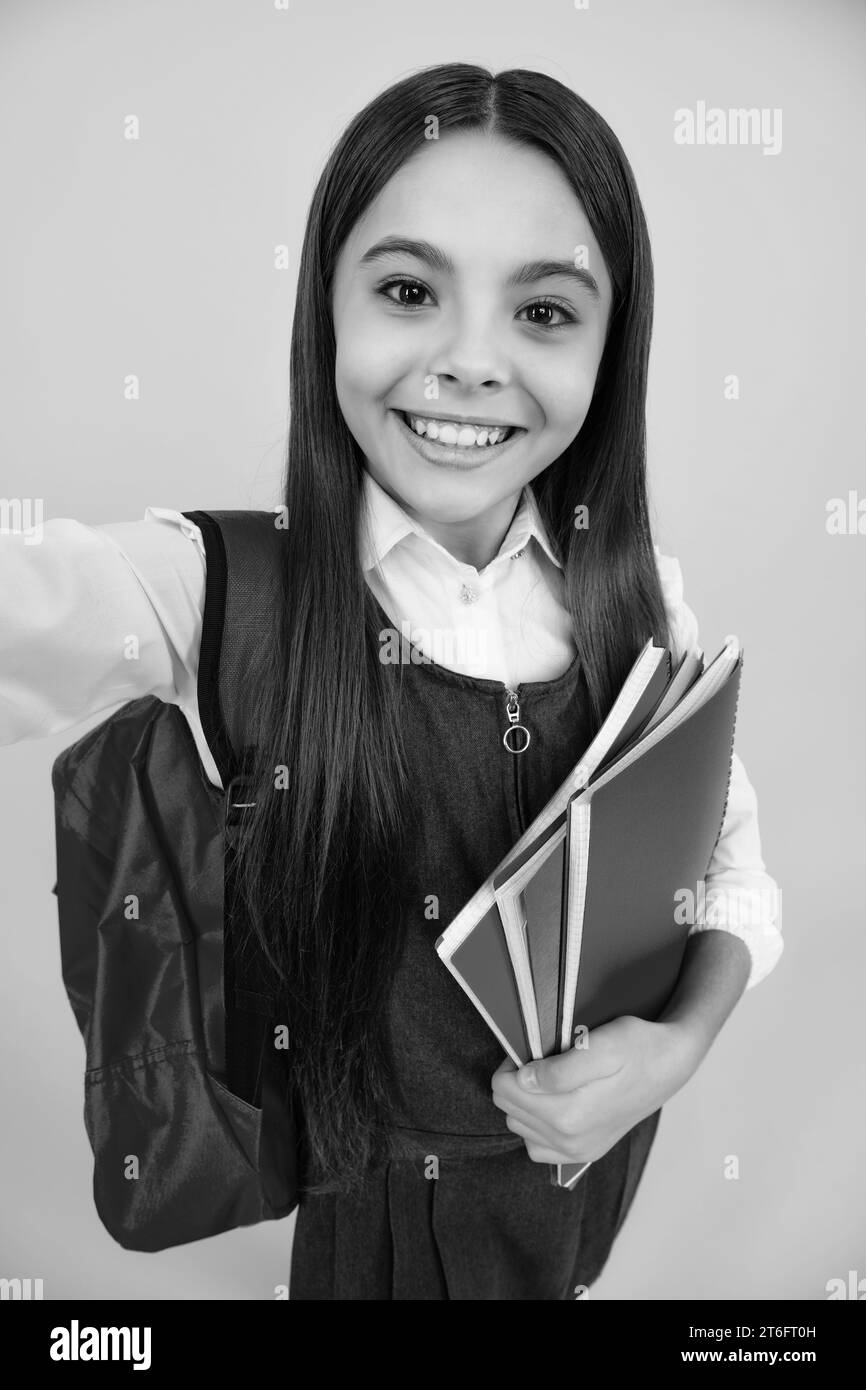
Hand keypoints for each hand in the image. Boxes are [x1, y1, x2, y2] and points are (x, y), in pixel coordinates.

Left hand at [491, 1015, 704, 1165]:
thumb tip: (525, 1081)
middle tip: (541, 1060)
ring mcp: (577, 1152)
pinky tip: (553, 1103)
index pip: (504, 1090)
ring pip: (520, 1126)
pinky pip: (538, 1146)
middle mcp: (571, 1142)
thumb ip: (561, 1069)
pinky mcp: (584, 1154)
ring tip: (550, 1079)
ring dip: (525, 1101)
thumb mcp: (602, 1045)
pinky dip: (536, 1124)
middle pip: (509, 1109)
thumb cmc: (639, 1047)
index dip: (511, 1064)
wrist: (671, 1065)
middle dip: (516, 1081)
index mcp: (571, 1116)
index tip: (531, 1050)